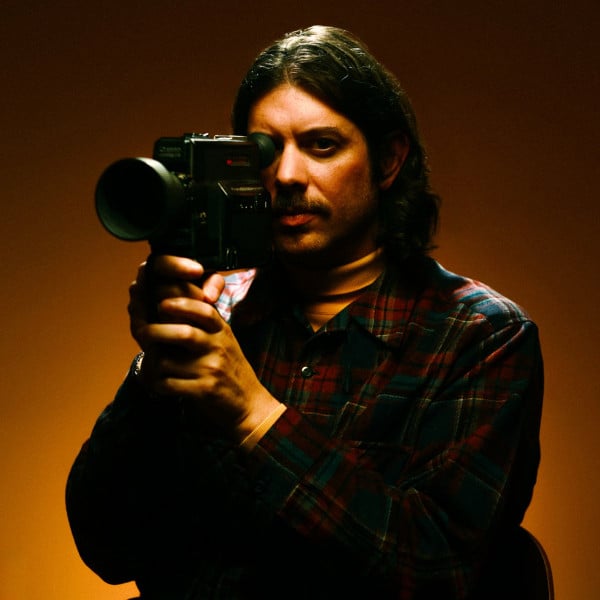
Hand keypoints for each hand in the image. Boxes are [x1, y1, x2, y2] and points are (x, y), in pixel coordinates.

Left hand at [128, 255, 280, 440]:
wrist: (249, 404)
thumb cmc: (230, 370)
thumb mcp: (225, 341)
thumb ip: (205, 325)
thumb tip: (169, 304)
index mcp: (222, 331)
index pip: (204, 310)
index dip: (182, 304)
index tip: (162, 304)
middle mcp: (219, 347)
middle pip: (183, 334)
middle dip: (156, 332)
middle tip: (142, 333)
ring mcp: (212, 369)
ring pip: (169, 362)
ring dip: (154, 364)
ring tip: (152, 366)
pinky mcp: (205, 390)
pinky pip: (169, 384)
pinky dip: (158, 384)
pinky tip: (161, 385)